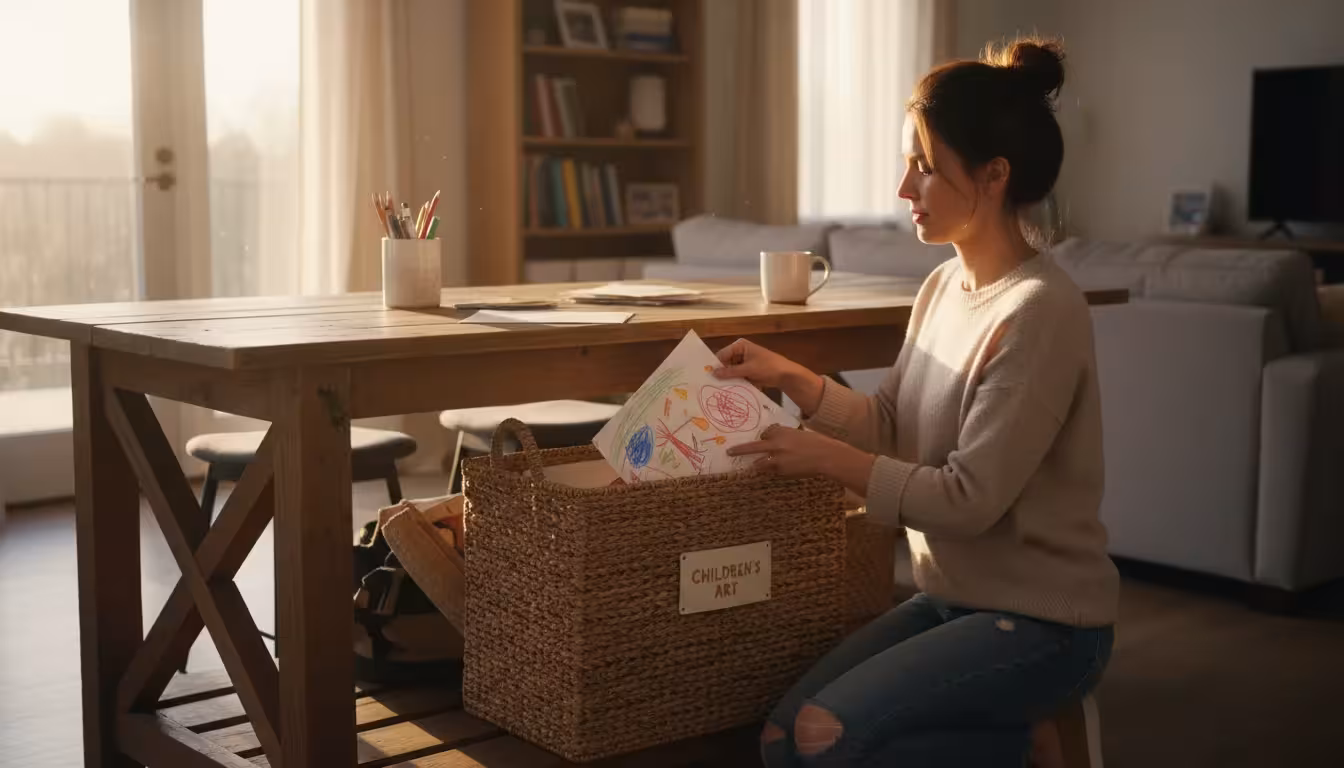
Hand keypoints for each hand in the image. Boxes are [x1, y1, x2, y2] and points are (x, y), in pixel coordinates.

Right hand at [714, 339, 824, 413]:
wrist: (786, 375)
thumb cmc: (767, 367)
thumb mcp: (748, 369)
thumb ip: (730, 371)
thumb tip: (713, 373)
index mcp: (740, 346)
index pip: (722, 354)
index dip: (715, 365)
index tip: (706, 376)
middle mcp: (740, 352)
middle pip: (726, 363)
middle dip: (721, 373)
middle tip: (710, 385)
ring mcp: (744, 362)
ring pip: (731, 371)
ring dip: (728, 379)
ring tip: (717, 389)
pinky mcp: (748, 371)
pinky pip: (737, 376)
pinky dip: (735, 382)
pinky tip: (727, 391)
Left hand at [727, 425, 848, 477]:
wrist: (826, 456)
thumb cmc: (816, 442)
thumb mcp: (798, 434)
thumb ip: (784, 436)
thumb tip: (772, 438)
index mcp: (781, 432)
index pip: (764, 434)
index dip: (762, 439)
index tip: (757, 440)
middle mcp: (776, 444)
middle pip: (752, 447)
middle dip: (739, 450)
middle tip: (729, 452)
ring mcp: (778, 459)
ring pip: (760, 464)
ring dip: (757, 465)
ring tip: (751, 468)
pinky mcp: (782, 471)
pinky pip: (773, 472)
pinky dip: (773, 472)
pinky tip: (780, 471)